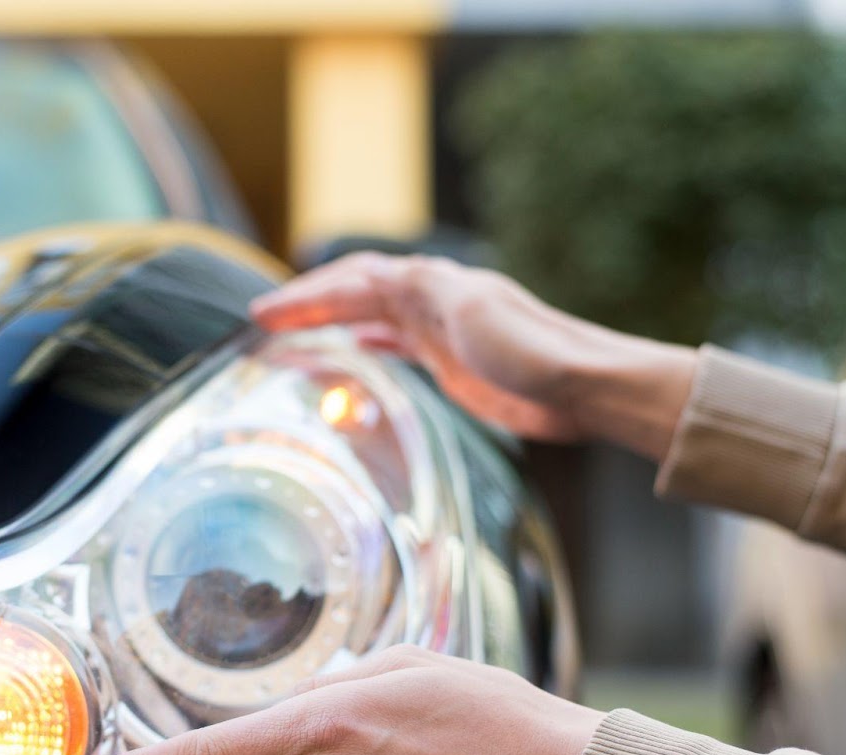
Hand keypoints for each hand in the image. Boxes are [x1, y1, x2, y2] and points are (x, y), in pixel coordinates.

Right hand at [250, 253, 695, 462]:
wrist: (583, 387)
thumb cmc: (535, 350)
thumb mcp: (476, 312)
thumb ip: (426, 292)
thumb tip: (377, 276)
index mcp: (433, 284)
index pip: (355, 281)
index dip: (307, 294)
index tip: (263, 312)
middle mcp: (431, 301)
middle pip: (355, 294)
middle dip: (308, 303)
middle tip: (261, 321)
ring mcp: (440, 331)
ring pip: (369, 318)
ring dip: (328, 321)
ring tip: (288, 334)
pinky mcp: (451, 363)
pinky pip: (392, 345)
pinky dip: (361, 345)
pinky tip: (345, 356)